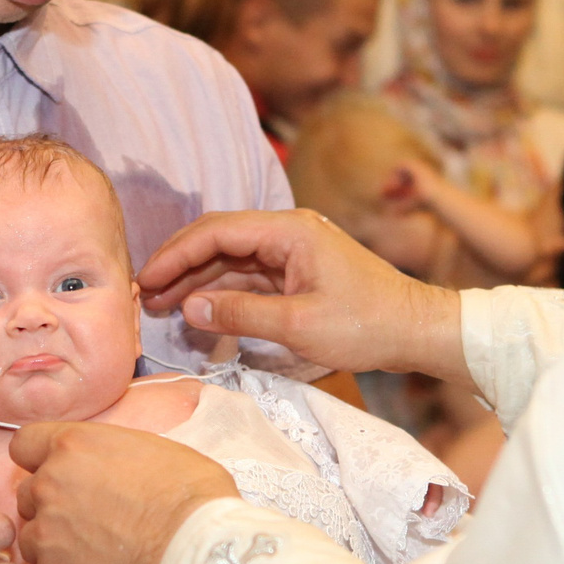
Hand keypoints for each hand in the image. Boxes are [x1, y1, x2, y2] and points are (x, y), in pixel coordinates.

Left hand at [8, 423, 237, 563]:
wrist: (197, 547)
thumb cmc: (191, 494)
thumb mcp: (151, 448)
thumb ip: (110, 454)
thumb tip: (110, 468)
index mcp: (72, 446)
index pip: (24, 445)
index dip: (39, 461)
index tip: (59, 475)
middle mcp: (49, 486)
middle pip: (26, 496)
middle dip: (50, 508)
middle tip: (89, 522)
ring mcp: (46, 535)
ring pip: (30, 542)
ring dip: (54, 549)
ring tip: (95, 558)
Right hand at [139, 208, 463, 379]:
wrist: (418, 331)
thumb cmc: (367, 325)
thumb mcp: (299, 324)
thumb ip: (240, 314)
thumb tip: (188, 308)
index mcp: (289, 232)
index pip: (217, 232)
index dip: (176, 254)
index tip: (146, 279)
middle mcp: (288, 233)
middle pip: (219, 240)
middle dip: (179, 265)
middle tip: (145, 293)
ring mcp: (293, 253)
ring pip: (231, 260)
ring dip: (197, 280)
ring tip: (161, 305)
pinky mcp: (298, 273)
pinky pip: (249, 277)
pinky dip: (221, 292)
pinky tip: (198, 310)